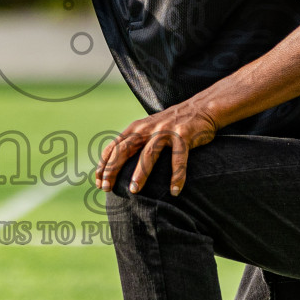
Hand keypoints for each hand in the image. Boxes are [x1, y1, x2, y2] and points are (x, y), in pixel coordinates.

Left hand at [94, 100, 218, 195]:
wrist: (200, 108)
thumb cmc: (171, 125)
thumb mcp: (148, 129)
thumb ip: (134, 142)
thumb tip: (116, 166)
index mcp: (136, 128)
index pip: (113, 147)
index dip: (104, 165)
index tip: (98, 183)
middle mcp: (147, 129)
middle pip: (124, 149)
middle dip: (113, 169)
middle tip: (106, 188)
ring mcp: (165, 131)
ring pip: (149, 154)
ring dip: (140, 173)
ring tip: (133, 191)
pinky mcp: (184, 135)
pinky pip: (179, 159)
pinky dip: (177, 176)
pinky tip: (174, 191)